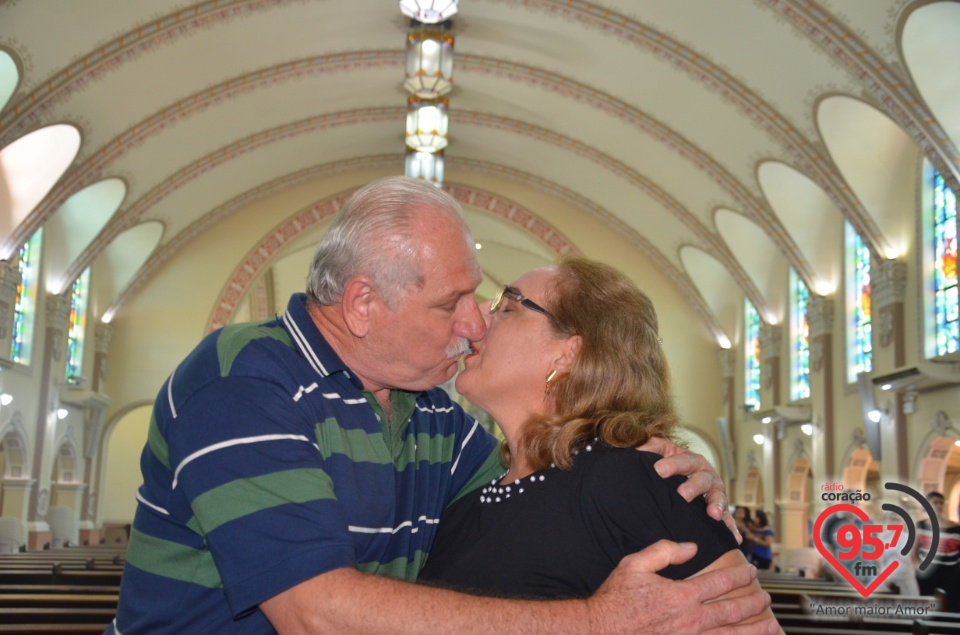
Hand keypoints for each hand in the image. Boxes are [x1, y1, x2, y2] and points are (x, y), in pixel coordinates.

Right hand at [586, 540, 776, 634]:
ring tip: (771, 626)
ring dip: (754, 630)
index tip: (751, 570)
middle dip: (753, 603)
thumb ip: (665, 551)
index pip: (720, 582)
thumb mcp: (634, 564)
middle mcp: (691, 620)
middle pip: (733, 610)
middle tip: (767, 598)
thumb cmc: (615, 598)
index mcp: (681, 595)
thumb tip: (691, 547)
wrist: (600, 630)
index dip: (740, 575)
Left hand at [640, 437, 740, 542]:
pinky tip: (734, 538)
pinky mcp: (720, 510)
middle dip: (693, 487)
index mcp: (692, 461)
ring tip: (712, 514)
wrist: (678, 480)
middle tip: (682, 495)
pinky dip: (731, 528)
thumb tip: (640, 449)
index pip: (684, 460)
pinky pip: (728, 520)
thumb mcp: (662, 452)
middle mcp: (707, 476)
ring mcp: (715, 493)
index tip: (658, 470)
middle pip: (702, 479)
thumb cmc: (668, 465)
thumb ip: (652, 447)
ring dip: (716, 505)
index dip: (672, 464)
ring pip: (718, 498)